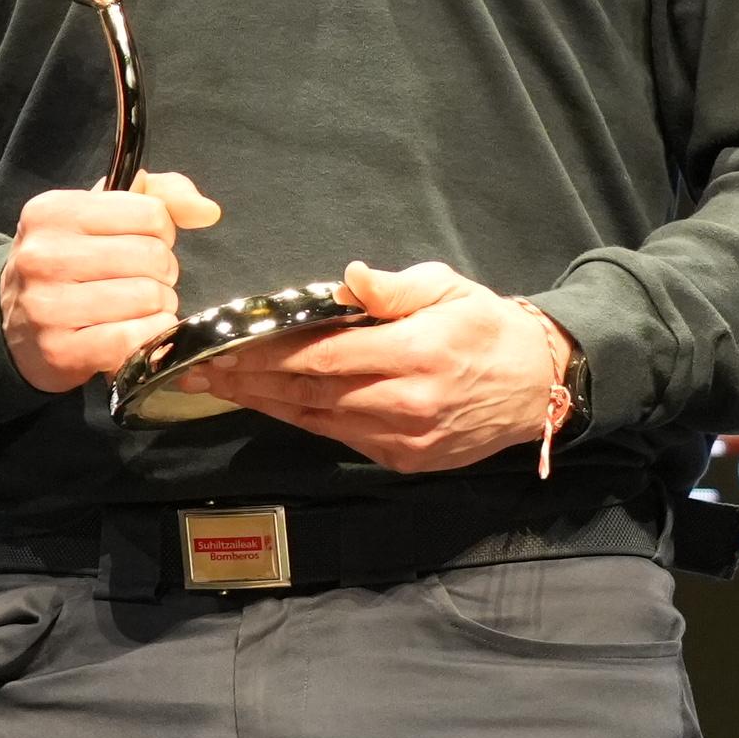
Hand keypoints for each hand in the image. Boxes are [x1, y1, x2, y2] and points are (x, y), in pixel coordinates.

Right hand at [0, 169, 221, 394]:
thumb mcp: (103, 215)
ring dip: (158, 307)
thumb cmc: (70, 264)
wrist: (14, 327)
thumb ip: (162, 196)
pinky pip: (133, 338)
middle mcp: (44, 254)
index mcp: (53, 211)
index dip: (160, 232)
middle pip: (153, 257)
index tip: (141, 244)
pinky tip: (135, 333)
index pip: (150, 214)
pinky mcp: (60, 349)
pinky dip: (148, 337)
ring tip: (136, 308)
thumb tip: (207, 211)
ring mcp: (48, 305)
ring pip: (148, 298)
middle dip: (162, 272)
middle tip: (141, 281)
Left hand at [179, 258, 573, 473]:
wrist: (539, 386)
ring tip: (220, 386)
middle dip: (248, 380)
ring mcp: (403, 438)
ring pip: (316, 420)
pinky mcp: (404, 460)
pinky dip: (301, 419)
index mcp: (417, 353)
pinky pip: (339, 437)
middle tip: (199, 367)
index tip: (225, 344)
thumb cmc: (488, 326)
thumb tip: (348, 277)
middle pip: (308, 393)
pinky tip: (270, 403)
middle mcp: (406, 403)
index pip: (324, 355)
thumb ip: (394, 289)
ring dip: (264, 403)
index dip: (268, 352)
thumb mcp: (449, 288)